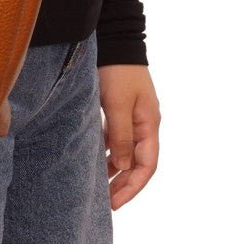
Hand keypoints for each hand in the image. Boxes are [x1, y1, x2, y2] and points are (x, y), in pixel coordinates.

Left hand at [97, 65, 159, 210]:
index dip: (133, 186)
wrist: (116, 40)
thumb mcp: (118, 105)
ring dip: (114, 169)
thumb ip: (121, 136)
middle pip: (138, 162)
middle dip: (123, 183)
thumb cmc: (117, 71)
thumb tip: (122, 167)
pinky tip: (94, 159)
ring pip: (126, 151)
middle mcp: (145, 123)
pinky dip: (107, 151)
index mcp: (150, 124)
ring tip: (98, 186)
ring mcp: (134, 116)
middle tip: (105, 202)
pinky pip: (117, 138)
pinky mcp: (121, 108)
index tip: (116, 203)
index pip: (147, 165)